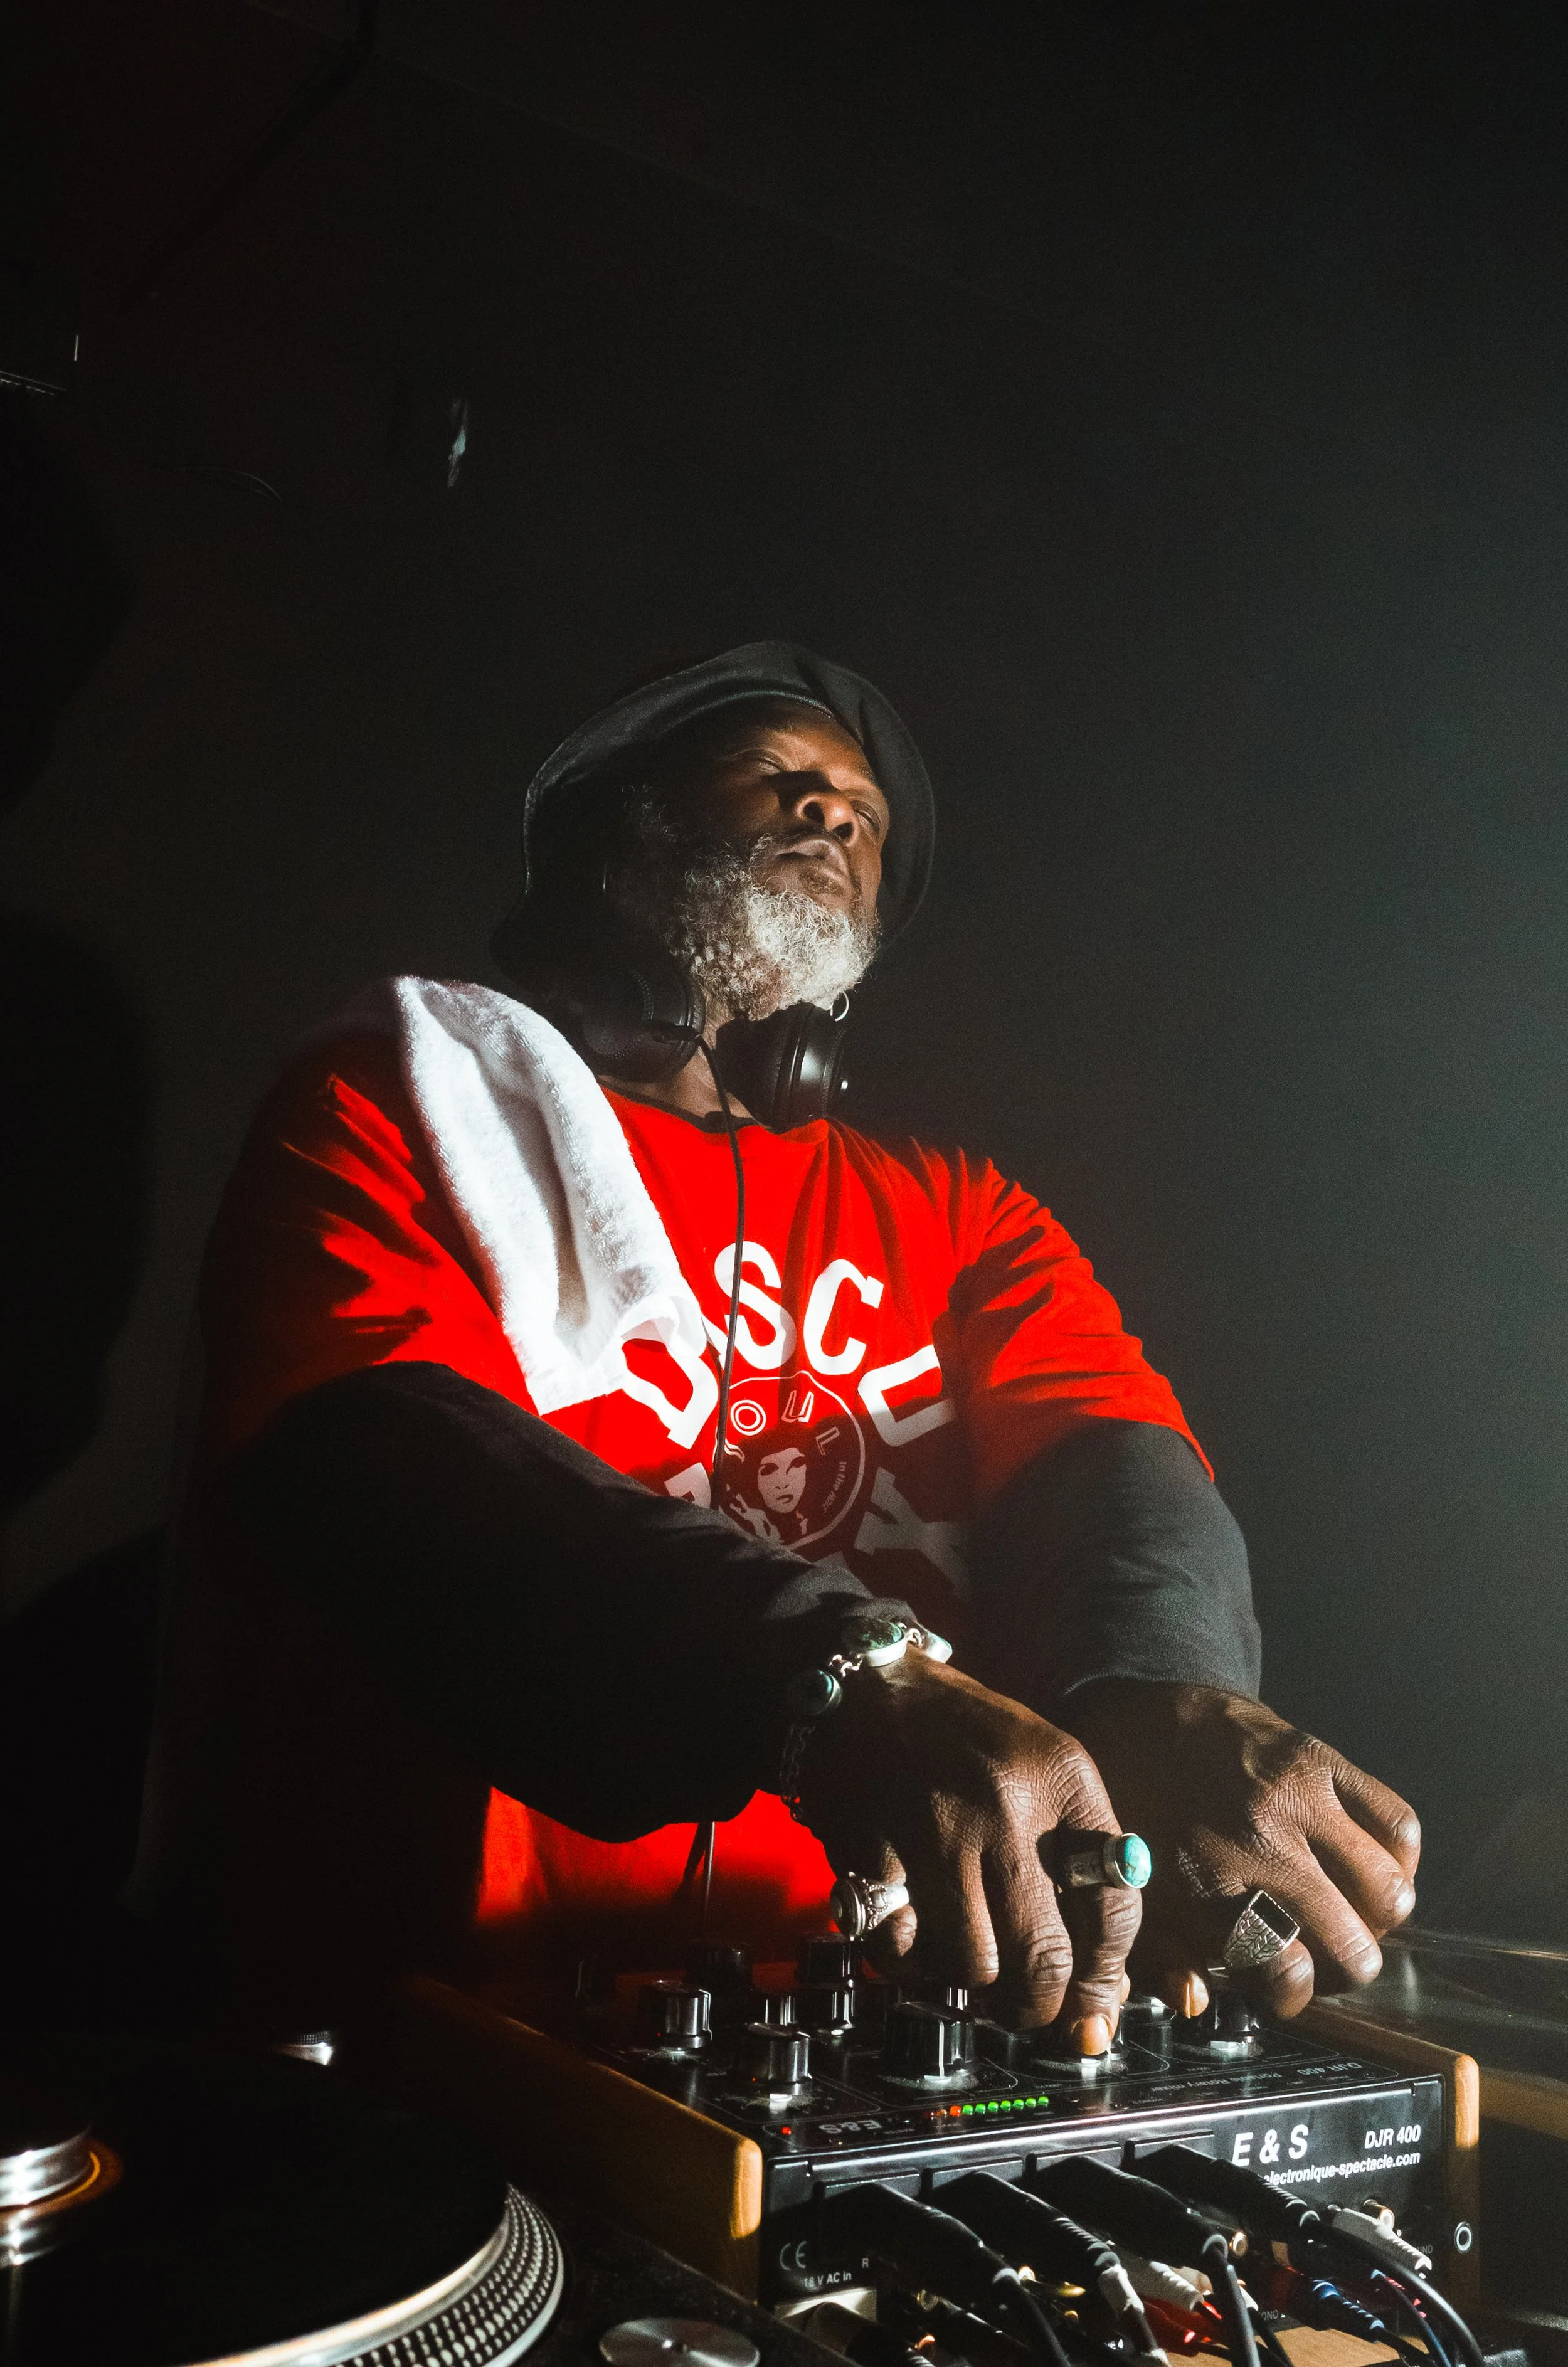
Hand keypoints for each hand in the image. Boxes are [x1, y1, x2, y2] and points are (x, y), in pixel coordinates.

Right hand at [793, 1651, 1139, 2046]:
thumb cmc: (964, 1739)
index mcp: (1063, 1777)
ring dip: (972, 1982)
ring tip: (965, 1954)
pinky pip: (902, 1951)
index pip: (1114, 1907)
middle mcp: (1006, 1803)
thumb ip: (1081, 1861)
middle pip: (1045, 1959)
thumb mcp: (1044, 1770)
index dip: (1106, 1974)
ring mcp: (935, 1829)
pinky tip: (913, 1929)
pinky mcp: (871, 1851)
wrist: (864, 1688)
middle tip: (1028, 2007)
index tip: (1093, 2000)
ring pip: (975, 1967)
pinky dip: (909, 1960)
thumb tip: (1103, 1982)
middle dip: (1040, 2006)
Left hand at [1066, 1680, 1419, 2016]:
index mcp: (1204, 1883)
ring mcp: (1299, 1798)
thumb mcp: (1125, 1890)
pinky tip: (1362, 1863)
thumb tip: (1199, 2003)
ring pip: (1391, 1894)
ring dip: (1375, 1917)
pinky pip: (1399, 1824)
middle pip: (1353, 1948)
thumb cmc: (1127, 1805)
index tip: (1282, 1987)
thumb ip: (1159, 1957)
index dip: (1292, 1997)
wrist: (1129, 1705)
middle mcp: (1259, 1844)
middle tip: (1316, 1951)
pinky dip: (1396, 1857)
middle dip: (1341, 1967)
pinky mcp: (1323, 1758)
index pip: (1288, 1974)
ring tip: (1342, 1907)